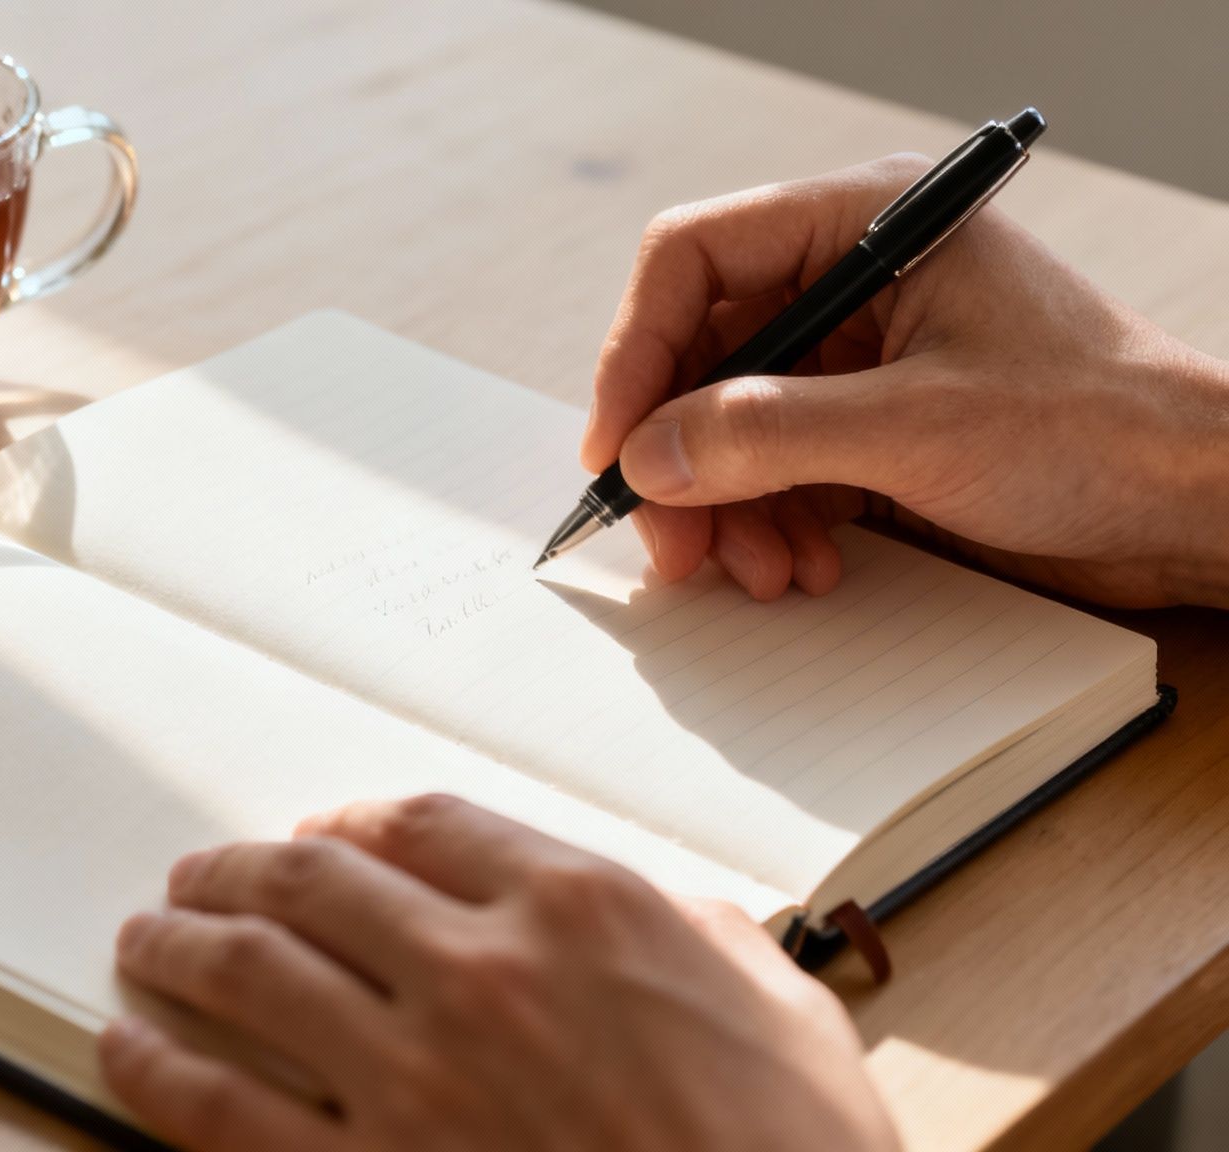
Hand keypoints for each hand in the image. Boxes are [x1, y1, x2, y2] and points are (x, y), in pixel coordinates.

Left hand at [97, 794, 897, 1151]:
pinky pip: (222, 1110)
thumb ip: (699, 934)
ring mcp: (413, 1076)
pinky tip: (126, 1050)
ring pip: (250, 974)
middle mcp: (478, 971)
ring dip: (181, 946)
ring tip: (148, 938)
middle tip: (202, 874)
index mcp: (576, 909)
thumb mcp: (782, 1011)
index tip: (321, 834)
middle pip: (313, 883)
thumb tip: (662, 912)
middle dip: (240, 870)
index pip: (421, 824)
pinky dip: (157, 1071)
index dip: (351, 823)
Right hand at [581, 154, 1228, 608]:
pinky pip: (773, 470)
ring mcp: (860, 358)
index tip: (615, 448)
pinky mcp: (870, 429)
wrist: (1199, 505)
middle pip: (700, 354)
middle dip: (679, 454)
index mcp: (868, 225)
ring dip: (725, 505)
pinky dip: (767, 524)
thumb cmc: (1103, 428)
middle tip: (672, 540)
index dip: (636, 352)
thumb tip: (646, 455)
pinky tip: (799, 567)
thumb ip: (768, 434)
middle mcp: (854, 280)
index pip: (695, 259)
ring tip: (758, 570)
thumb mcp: (918, 427)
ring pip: (726, 423)